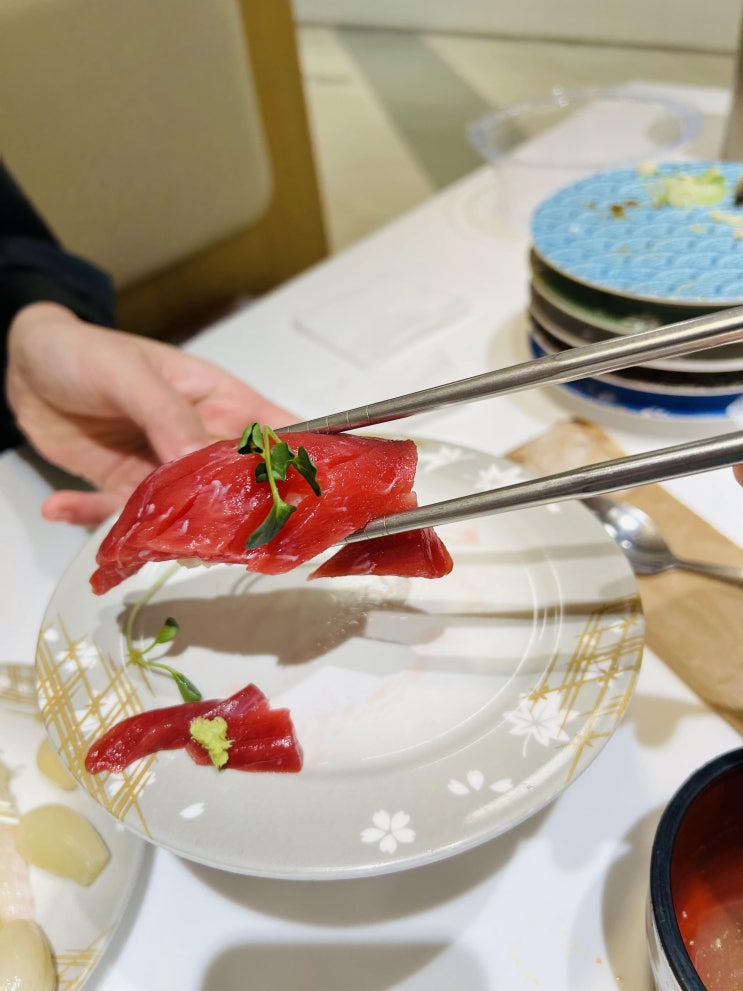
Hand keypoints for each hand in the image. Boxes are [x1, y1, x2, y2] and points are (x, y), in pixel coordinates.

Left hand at [6, 303, 293, 524]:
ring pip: (183, 515)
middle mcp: (201, 440)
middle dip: (228, 520)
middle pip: (234, 490)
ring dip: (162, 534)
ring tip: (137, 542)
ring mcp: (164, 469)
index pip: (275, 436)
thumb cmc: (88, 352)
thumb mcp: (131, 374)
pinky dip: (94, 521)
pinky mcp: (124, 488)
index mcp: (221, 402)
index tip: (306, 502)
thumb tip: (195, 459)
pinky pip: (118, 517)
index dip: (297, 468)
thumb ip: (166, 415)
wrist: (30, 361)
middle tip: (208, 543)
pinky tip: (60, 508)